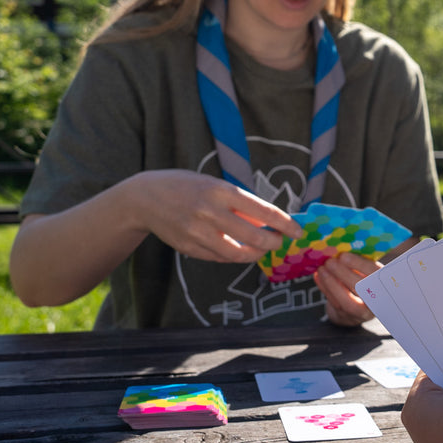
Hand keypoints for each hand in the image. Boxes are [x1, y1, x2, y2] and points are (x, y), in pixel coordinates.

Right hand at [128, 169, 301, 261]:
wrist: (145, 197)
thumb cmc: (186, 186)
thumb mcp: (214, 184)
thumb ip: (239, 203)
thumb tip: (268, 222)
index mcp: (221, 191)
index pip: (263, 211)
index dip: (284, 224)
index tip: (297, 231)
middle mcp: (210, 212)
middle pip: (253, 237)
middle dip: (273, 243)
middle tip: (280, 242)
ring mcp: (198, 233)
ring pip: (237, 254)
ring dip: (255, 254)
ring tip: (262, 249)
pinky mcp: (189, 248)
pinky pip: (219, 258)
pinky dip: (234, 256)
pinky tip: (239, 250)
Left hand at [313, 252, 378, 325]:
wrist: (360, 306)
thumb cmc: (365, 280)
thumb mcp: (369, 271)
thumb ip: (361, 262)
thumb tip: (342, 247)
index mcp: (387, 284)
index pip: (375, 274)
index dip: (360, 265)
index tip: (344, 256)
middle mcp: (378, 302)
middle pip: (360, 289)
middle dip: (343, 274)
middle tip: (330, 261)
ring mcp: (362, 313)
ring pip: (346, 301)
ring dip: (331, 283)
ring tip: (322, 268)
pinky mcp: (347, 318)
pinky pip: (335, 303)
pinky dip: (325, 288)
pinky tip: (318, 276)